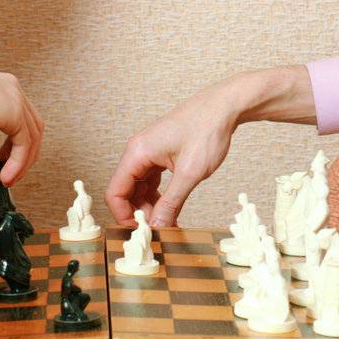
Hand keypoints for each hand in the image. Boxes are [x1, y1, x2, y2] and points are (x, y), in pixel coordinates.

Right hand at [107, 80, 244, 227]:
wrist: (224, 107)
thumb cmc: (207, 130)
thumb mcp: (190, 173)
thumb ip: (171, 203)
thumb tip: (157, 226)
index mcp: (137, 152)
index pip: (115, 193)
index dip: (124, 216)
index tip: (142, 232)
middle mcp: (138, 151)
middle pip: (126, 191)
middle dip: (139, 213)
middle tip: (160, 229)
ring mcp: (149, 152)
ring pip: (138, 187)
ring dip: (150, 206)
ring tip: (169, 221)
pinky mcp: (160, 154)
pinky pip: (150, 180)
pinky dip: (158, 196)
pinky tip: (171, 207)